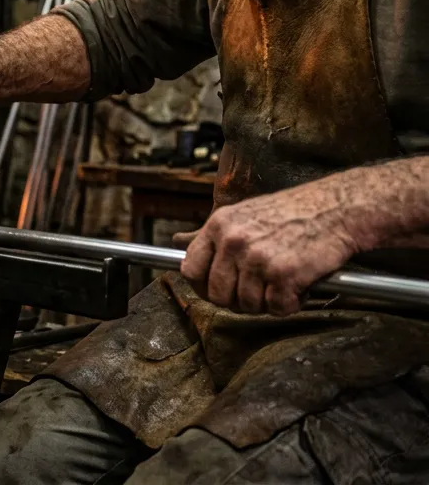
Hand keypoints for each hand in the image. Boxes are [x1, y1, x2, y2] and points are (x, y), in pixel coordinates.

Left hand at [174, 184, 361, 316]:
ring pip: (247, 305)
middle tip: (260, 290)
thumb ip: (213, 235)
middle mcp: (233, 242)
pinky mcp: (285, 274)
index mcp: (219, 226)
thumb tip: (177, 243)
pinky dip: (291, 304)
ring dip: (268, 301)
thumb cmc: (293, 212)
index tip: (217, 291)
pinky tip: (300, 286)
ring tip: (284, 281)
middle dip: (237, 300)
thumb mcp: (243, 214)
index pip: (190, 269)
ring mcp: (257, 258)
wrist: (338, 208)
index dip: (202, 287)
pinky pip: (278, 308)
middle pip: (217, 295)